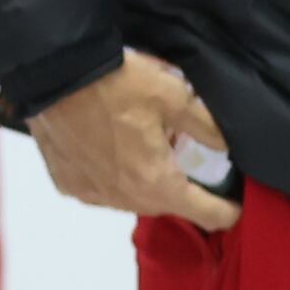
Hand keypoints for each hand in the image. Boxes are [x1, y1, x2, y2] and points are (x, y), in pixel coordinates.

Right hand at [28, 51, 239, 228]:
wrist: (52, 75)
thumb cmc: (116, 85)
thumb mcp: (173, 96)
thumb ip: (207, 125)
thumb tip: (228, 146)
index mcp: (156, 182)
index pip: (207, 214)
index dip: (228, 210)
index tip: (236, 203)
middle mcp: (124, 198)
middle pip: (167, 205)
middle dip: (182, 189)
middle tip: (185, 158)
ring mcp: (92, 194)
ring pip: (132, 199)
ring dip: (144, 183)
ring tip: (144, 150)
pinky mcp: (68, 184)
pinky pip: (101, 190)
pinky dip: (112, 177)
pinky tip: (109, 150)